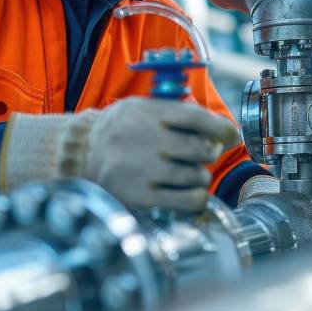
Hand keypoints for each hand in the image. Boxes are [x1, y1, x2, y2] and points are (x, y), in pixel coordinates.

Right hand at [84, 97, 239, 212]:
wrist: (81, 153)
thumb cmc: (121, 130)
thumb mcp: (144, 109)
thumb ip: (181, 116)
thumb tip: (225, 134)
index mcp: (147, 112)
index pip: (195, 117)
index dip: (220, 128)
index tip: (230, 136)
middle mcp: (145, 139)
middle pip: (199, 148)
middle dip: (207, 153)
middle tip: (201, 155)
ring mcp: (142, 169)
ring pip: (196, 176)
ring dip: (199, 176)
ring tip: (187, 174)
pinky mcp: (141, 196)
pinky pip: (186, 201)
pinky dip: (196, 198)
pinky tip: (189, 193)